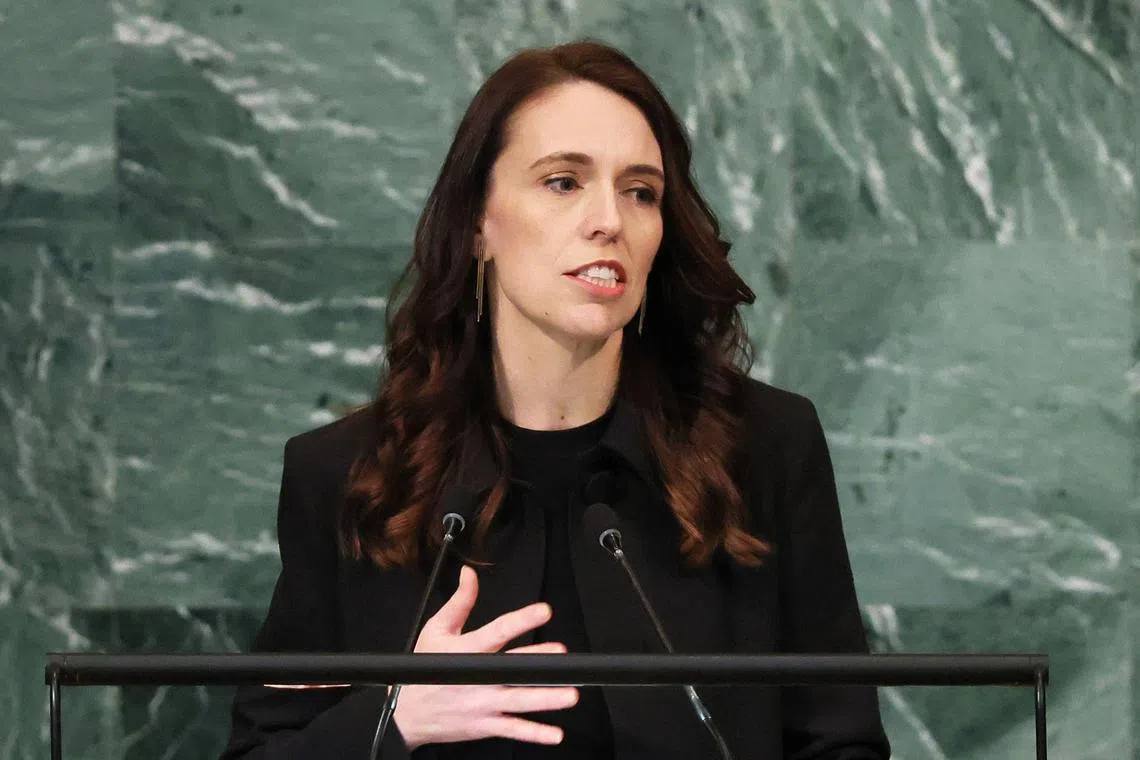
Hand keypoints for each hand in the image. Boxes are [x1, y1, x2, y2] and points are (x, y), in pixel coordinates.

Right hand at [392, 566, 578, 749]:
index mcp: (468, 650)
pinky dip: (534, 733)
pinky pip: (513, 729)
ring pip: (519, 701)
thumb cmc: (424, 670)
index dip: (521, 620)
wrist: (406, 714)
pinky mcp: (485, 725)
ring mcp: (483, 703)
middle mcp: (479, 677)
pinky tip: (555, 734)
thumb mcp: (436, 630)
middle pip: (513, 667)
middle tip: (560, 654)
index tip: (543, 611)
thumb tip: (469, 574)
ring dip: (545, 698)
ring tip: (569, 694)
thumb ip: (460, 601)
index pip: (498, 631)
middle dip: (537, 660)